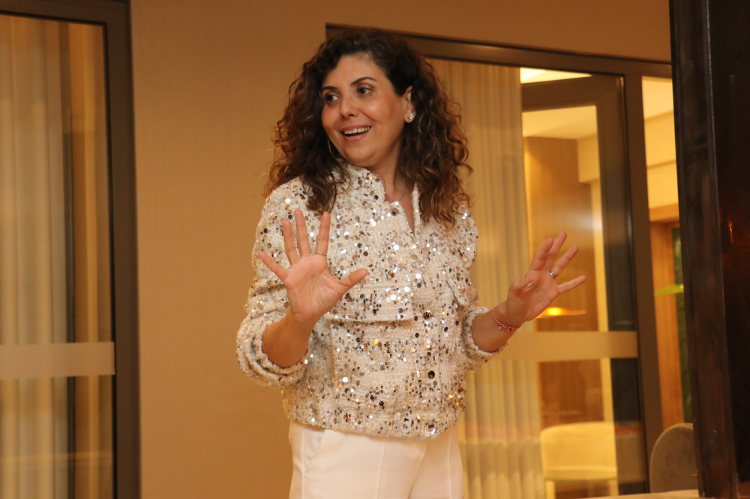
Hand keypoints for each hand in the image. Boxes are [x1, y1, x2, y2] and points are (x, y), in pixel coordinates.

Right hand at [258, 209, 367, 327]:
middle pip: (304, 240)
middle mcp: (307, 262)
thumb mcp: (340, 289)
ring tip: (285, 221)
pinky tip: (261, 253)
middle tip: (299, 210)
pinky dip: (269, 262)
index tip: (326, 214)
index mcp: (319, 262)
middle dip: (302, 226)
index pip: (322, 241)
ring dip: (288, 236)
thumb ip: (351, 279)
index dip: (324, 228)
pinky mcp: (288, 278)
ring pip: (291, 249)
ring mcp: (296, 269)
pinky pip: (277, 268)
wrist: (310, 314)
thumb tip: (366, 271)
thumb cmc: (324, 301)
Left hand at [501, 232, 585, 323]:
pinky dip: (574, 282)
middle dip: (557, 245)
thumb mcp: (513, 294)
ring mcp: (548, 283)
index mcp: (531, 273)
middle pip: (551, 257)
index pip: (539, 258)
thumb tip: (525, 280)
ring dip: (567, 258)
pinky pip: (566, 286)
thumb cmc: (513, 302)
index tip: (550, 239)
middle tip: (563, 233)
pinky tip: (583, 277)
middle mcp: (541, 275)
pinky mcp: (553, 293)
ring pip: (560, 267)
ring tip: (575, 247)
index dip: (545, 249)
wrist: (518, 313)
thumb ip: (517, 286)